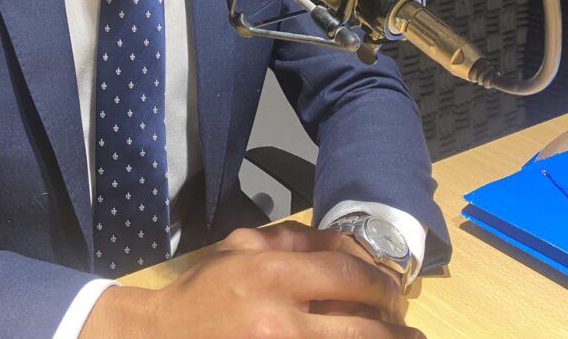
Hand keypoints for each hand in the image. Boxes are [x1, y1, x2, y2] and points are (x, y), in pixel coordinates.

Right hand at [80, 221, 425, 337]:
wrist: (159, 337)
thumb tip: (346, 244)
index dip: (379, 280)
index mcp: (272, 273)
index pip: (346, 271)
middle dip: (393, 326)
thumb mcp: (242, 245)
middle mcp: (280, 320)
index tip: (393, 288)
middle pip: (360, 326)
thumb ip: (293, 238)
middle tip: (407, 327)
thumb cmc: (204, 288)